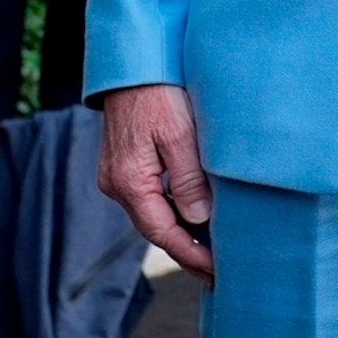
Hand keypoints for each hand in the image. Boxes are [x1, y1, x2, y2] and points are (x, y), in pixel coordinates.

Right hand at [96, 84, 214, 280]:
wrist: (133, 64)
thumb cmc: (158, 93)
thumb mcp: (180, 133)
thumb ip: (189, 177)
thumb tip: (200, 218)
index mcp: (130, 183)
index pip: (163, 233)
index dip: (191, 256)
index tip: (216, 272)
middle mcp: (118, 185)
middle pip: (157, 229)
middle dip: (188, 252)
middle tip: (219, 273)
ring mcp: (120, 176)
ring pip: (155, 215)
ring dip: (183, 233)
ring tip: (214, 251)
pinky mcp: (127, 165)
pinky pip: (153, 198)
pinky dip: (175, 212)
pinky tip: (196, 217)